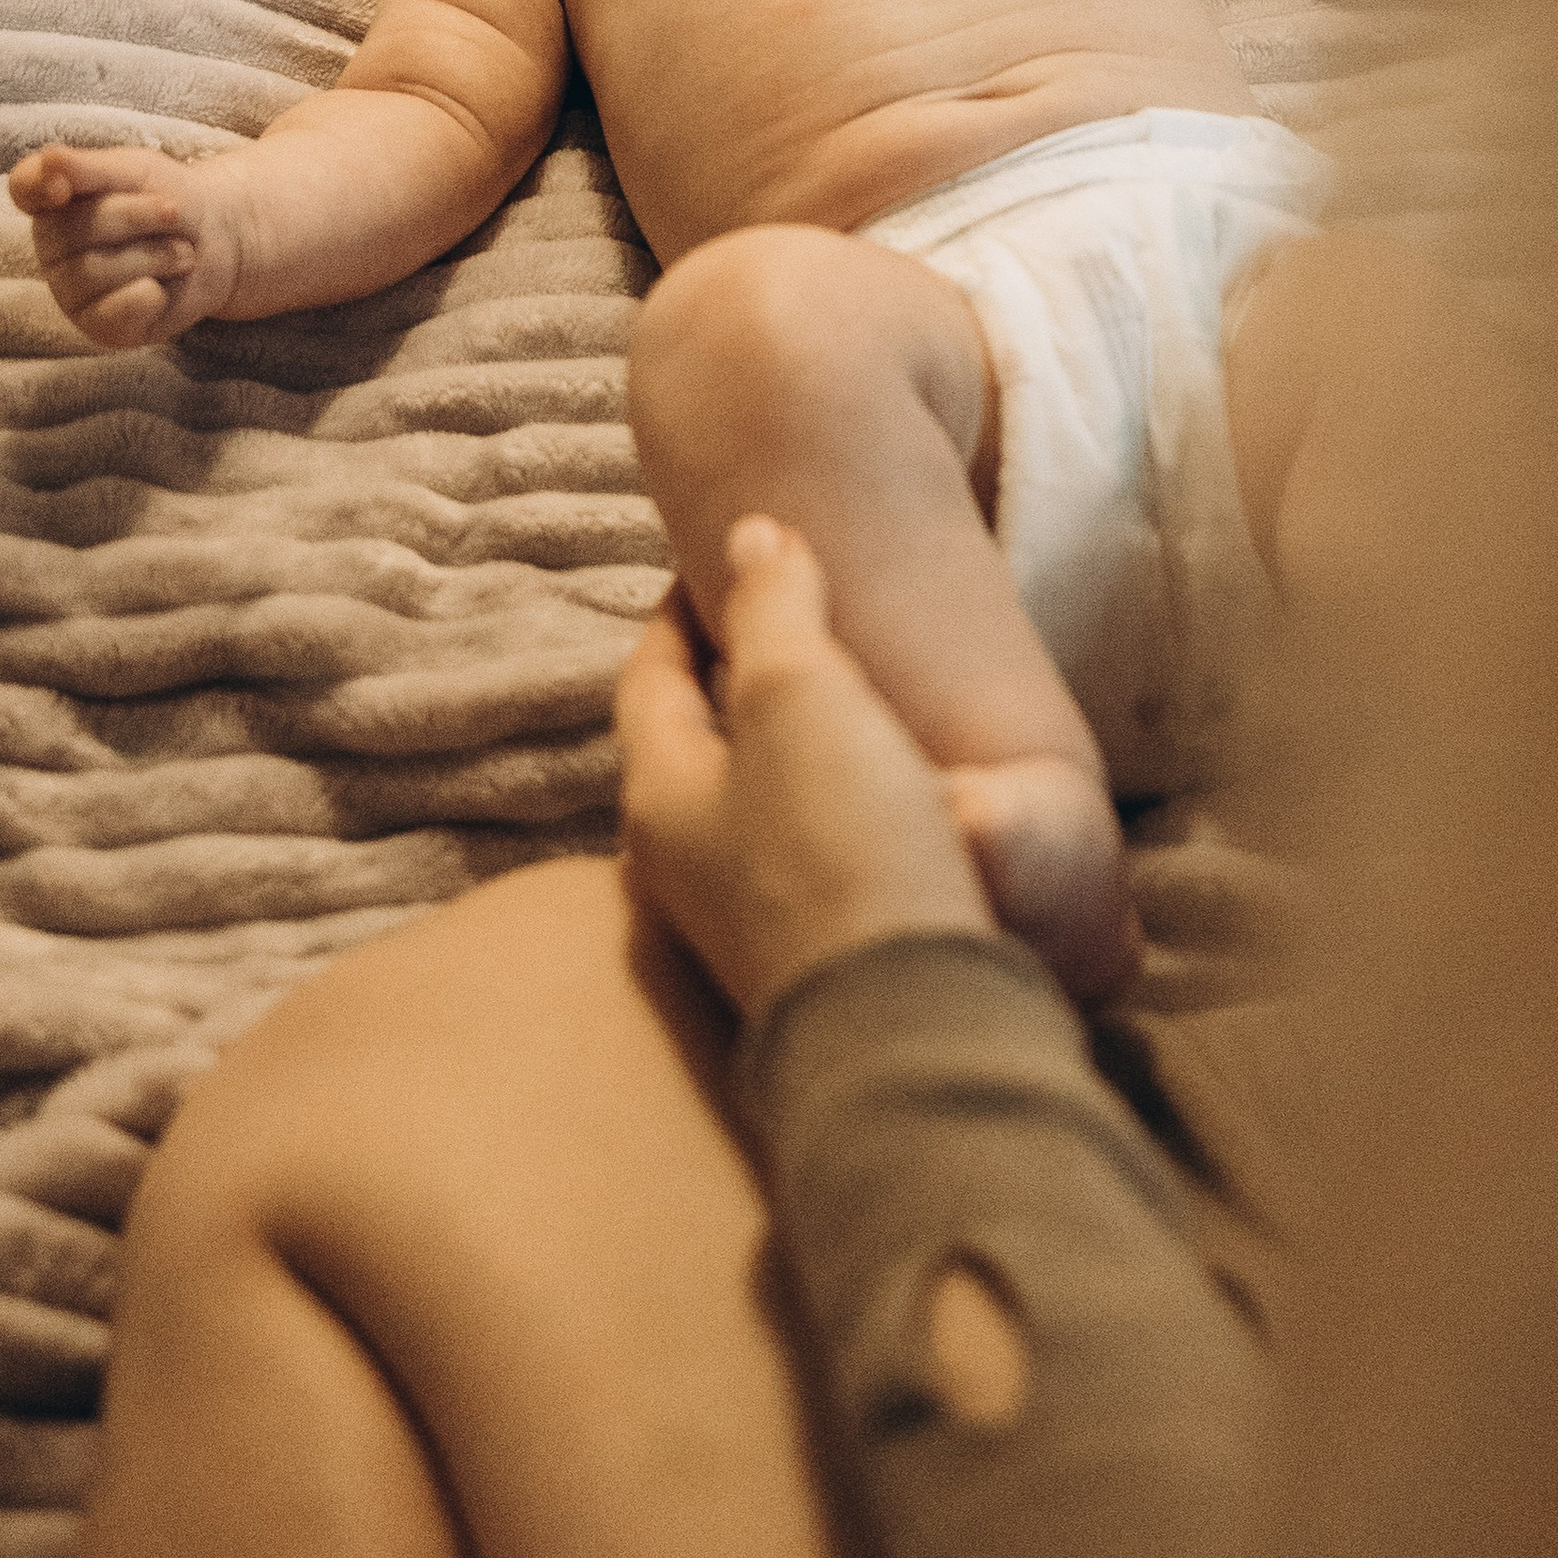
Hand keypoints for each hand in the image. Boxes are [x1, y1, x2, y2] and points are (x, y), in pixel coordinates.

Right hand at [8, 142, 243, 347]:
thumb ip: (90, 169)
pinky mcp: (100, 326)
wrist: (218, 239)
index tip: (61, 186)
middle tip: (174, 213)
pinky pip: (114, 312)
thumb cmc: (165, 198)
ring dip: (156, 255)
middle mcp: (53, 246)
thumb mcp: (135, 172)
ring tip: (180, 252)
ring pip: (94, 271)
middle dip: (138, 216)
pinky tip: (162, 287)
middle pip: (72, 230)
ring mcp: (71, 291)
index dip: (37, 185)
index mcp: (53, 199)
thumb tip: (49, 160)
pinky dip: (150, 295)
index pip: (25, 187)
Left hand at [616, 517, 994, 1026]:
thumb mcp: (802, 696)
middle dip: (731, 681)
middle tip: (784, 625)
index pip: (648, 679)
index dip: (686, 611)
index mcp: (658, 797)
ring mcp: (741, 928)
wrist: (909, 1024)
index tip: (729, 559)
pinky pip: (801, 856)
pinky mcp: (809, 964)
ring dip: (783, 747)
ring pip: (746, 806)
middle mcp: (679, 870)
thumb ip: (773, 607)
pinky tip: (884, 804)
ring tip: (841, 705)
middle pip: (691, 746)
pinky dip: (826, 805)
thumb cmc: (841, 847)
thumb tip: (752, 533)